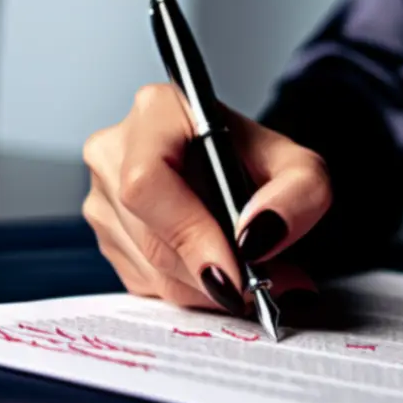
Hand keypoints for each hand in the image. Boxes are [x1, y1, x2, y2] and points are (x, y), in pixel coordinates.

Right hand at [82, 84, 331, 314]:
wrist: (238, 171)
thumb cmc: (259, 163)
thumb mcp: (300, 169)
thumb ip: (296, 198)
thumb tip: (257, 237)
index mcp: (156, 112)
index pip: (148, 181)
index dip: (190, 233)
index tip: (234, 272)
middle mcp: (115, 149)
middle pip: (151, 234)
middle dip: (210, 273)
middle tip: (257, 289)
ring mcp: (101, 194)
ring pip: (149, 267)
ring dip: (203, 288)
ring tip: (245, 277)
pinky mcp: (106, 234)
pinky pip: (143, 281)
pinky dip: (186, 289)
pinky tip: (214, 269)